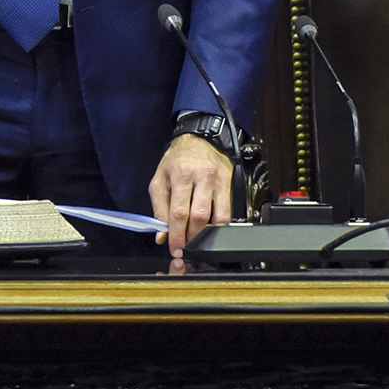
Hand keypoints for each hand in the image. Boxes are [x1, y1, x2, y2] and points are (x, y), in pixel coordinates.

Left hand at [149, 134, 232, 259]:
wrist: (199, 139)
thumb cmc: (177, 160)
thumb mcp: (160, 180)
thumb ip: (159, 208)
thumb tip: (162, 235)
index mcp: (180, 176)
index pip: (179, 213)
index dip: (177, 235)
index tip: (175, 248)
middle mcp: (201, 177)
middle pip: (199, 217)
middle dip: (191, 238)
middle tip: (186, 248)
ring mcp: (217, 180)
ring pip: (217, 217)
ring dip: (207, 234)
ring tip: (198, 240)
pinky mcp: (229, 182)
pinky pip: (228, 211)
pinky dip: (221, 226)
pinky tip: (211, 229)